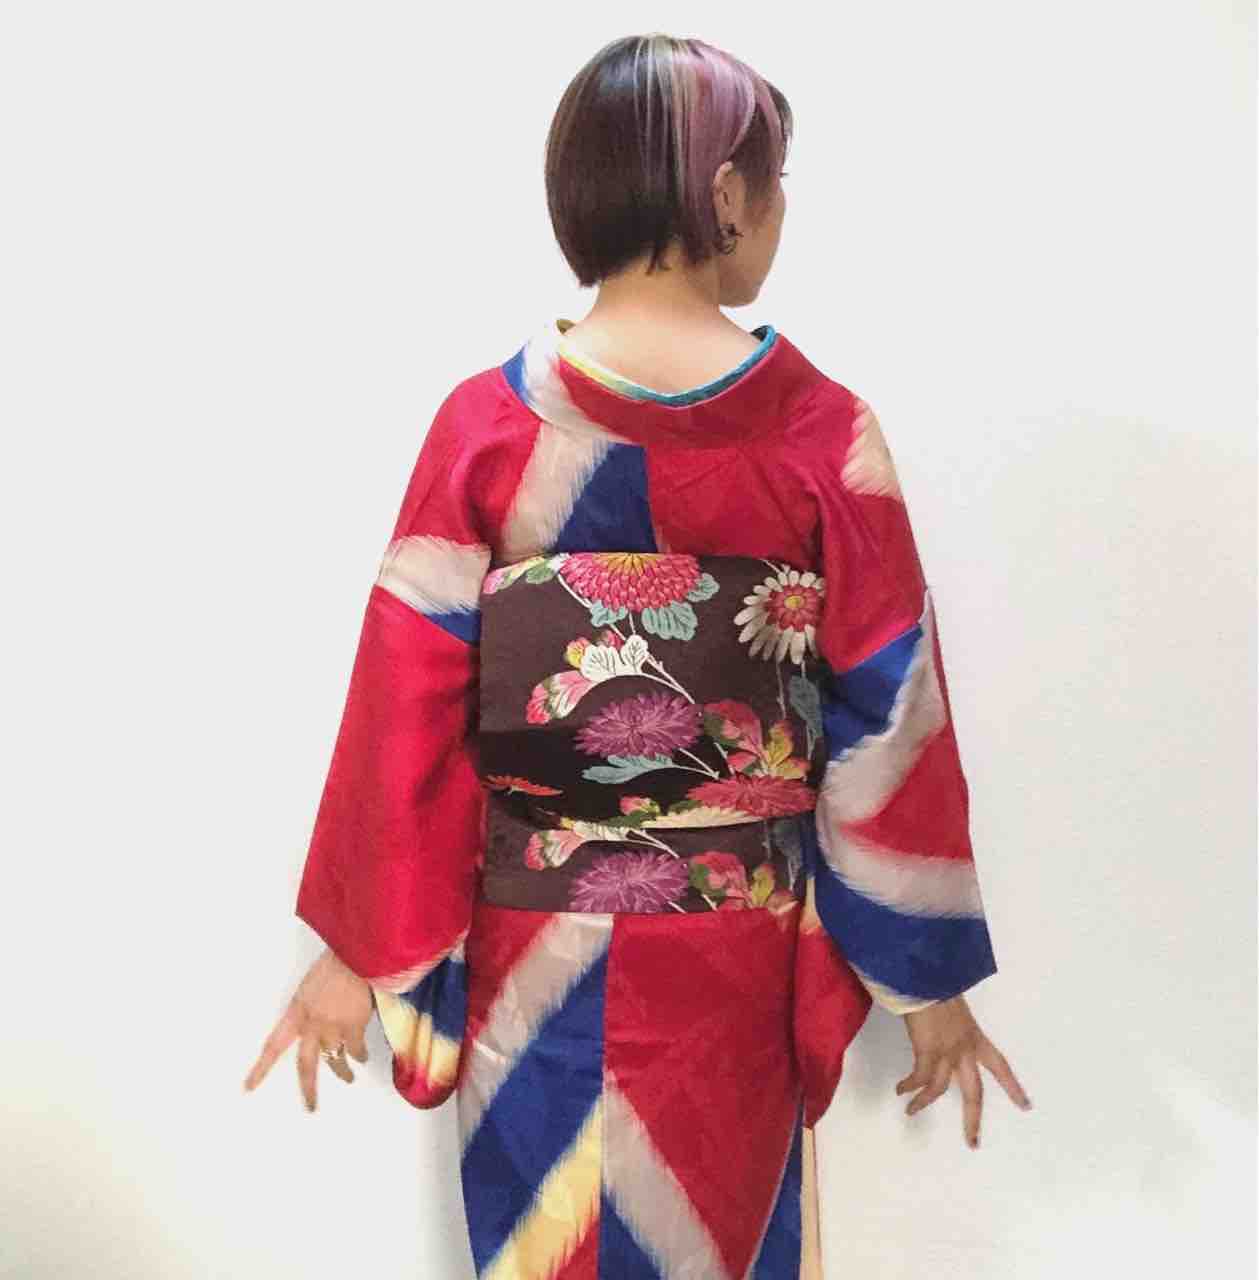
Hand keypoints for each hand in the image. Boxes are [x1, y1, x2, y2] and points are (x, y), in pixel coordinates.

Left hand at [243, 946, 372, 1111]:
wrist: (357, 955)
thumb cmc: (335, 962)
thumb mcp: (310, 986)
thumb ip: (311, 1006)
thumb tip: (320, 1021)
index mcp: (297, 1012)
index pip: (273, 1045)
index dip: (261, 1068)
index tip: (249, 1087)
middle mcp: (312, 1024)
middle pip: (306, 1064)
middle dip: (308, 1089)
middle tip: (311, 1107)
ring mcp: (334, 1027)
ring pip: (335, 1060)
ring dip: (343, 1073)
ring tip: (348, 1079)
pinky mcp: (355, 1026)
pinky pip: (356, 1050)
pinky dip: (360, 1055)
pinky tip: (364, 1057)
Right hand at [896, 995, 1030, 1147]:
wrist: (926, 978)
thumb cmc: (937, 984)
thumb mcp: (953, 1005)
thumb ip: (952, 1022)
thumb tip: (941, 1026)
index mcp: (975, 1036)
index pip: (1000, 1065)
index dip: (1013, 1087)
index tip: (1026, 1106)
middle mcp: (964, 1049)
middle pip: (974, 1092)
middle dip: (972, 1119)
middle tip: (972, 1142)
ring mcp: (946, 1052)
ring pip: (940, 1089)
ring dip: (924, 1102)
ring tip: (911, 1111)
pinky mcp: (927, 1051)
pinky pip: (920, 1078)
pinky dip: (910, 1087)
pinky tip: (901, 1089)